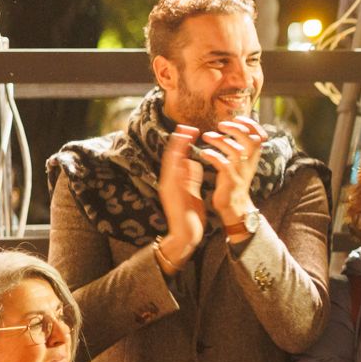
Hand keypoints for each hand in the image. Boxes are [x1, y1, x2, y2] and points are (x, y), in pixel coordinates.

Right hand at [158, 124, 205, 265]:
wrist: (186, 236)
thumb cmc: (189, 214)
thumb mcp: (192, 191)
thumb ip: (191, 177)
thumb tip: (192, 161)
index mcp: (174, 180)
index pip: (177, 157)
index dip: (182, 142)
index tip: (190, 129)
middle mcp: (169, 182)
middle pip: (171, 157)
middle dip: (178, 141)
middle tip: (186, 126)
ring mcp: (169, 190)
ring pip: (170, 165)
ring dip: (177, 150)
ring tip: (184, 135)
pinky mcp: (173, 198)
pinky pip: (174, 180)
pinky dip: (178, 167)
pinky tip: (183, 157)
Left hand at [196, 116, 266, 228]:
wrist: (235, 204)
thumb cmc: (235, 179)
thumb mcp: (243, 162)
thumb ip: (242, 146)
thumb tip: (237, 126)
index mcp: (254, 156)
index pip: (260, 136)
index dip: (251, 124)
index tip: (237, 118)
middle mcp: (250, 162)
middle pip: (250, 140)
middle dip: (236, 128)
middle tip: (221, 124)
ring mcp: (241, 171)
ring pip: (234, 150)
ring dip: (219, 140)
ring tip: (206, 136)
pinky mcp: (230, 180)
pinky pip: (222, 164)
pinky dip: (212, 156)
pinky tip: (203, 153)